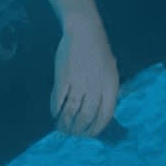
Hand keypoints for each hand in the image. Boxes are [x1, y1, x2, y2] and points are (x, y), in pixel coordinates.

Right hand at [50, 23, 119, 138]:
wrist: (84, 31)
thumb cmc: (97, 51)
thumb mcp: (111, 71)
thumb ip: (108, 92)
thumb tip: (102, 114)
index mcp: (111, 85)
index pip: (105, 115)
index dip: (96, 128)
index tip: (88, 135)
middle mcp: (96, 86)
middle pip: (87, 116)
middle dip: (79, 129)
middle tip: (72, 134)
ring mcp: (80, 82)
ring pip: (72, 110)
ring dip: (65, 122)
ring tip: (61, 128)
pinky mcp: (64, 77)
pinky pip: (59, 100)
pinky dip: (55, 109)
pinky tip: (54, 114)